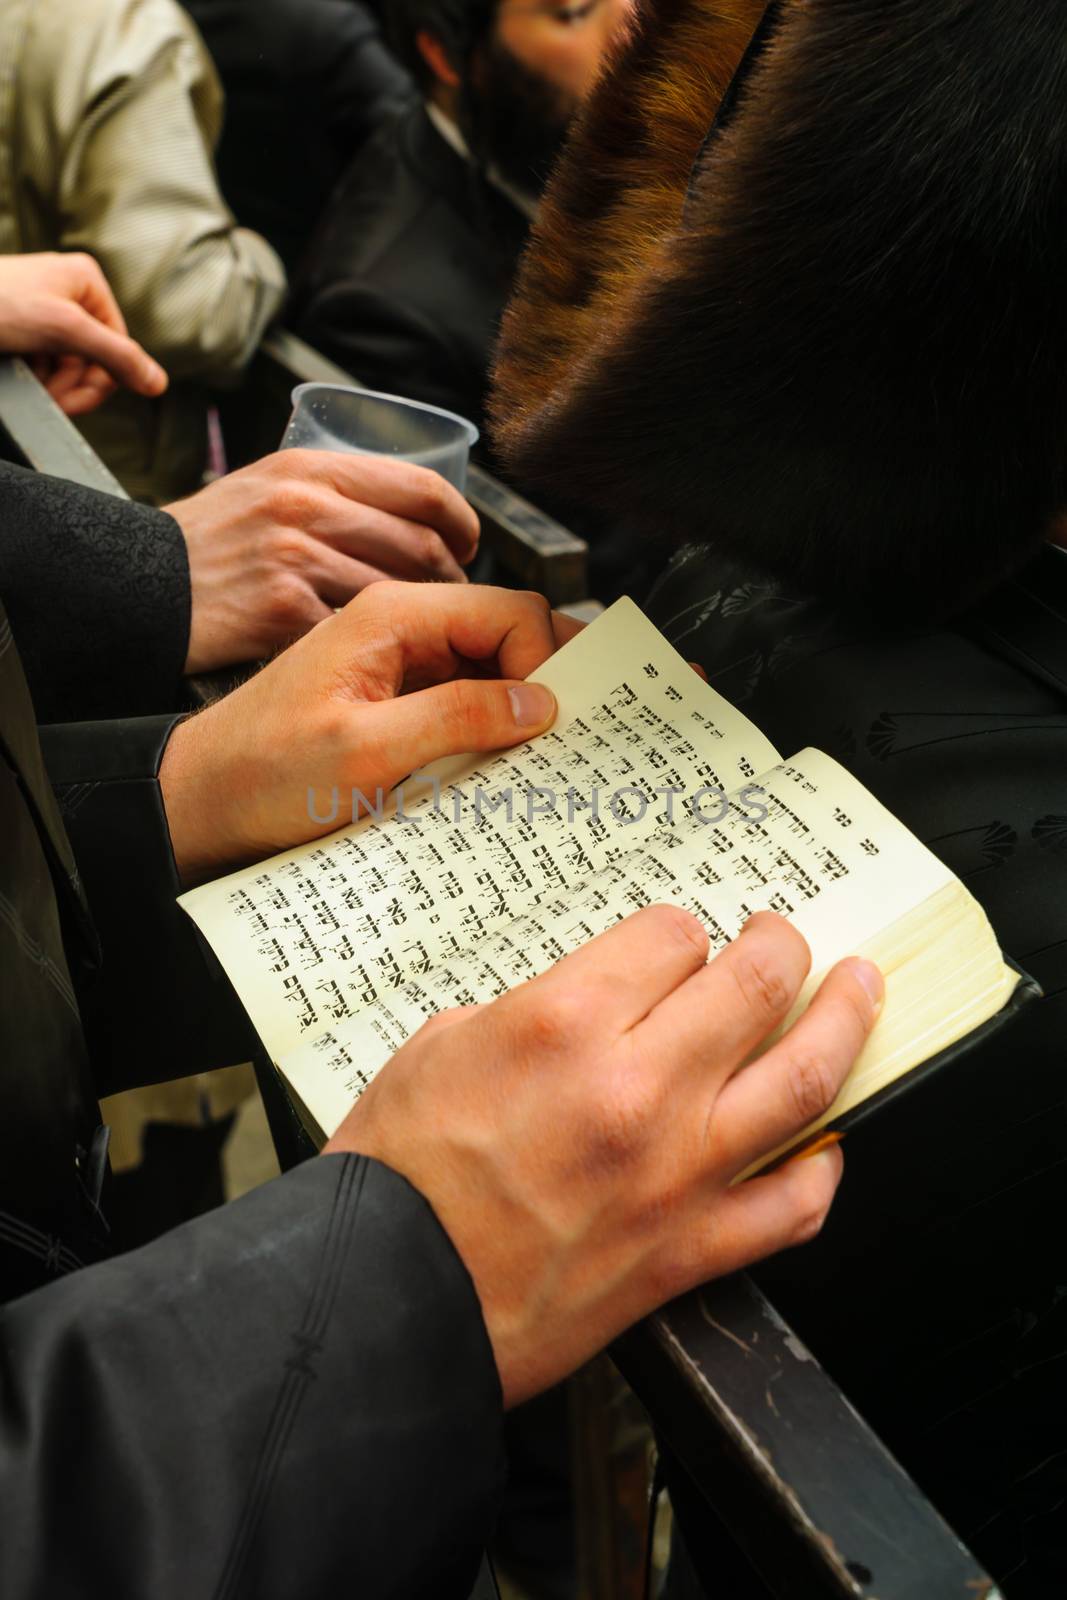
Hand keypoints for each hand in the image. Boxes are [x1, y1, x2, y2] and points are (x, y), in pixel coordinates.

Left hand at [0, 252, 166, 414]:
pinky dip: (34, 377)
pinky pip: (45, 364)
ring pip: (68, 367)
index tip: (70, 403)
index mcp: (86, 281)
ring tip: (25, 380)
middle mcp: (69, 294)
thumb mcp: (64, 330)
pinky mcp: (23, 330)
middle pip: (93, 359)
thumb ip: (116, 357)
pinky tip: (16, 372)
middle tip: (47, 397)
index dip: (98, 381)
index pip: (118, 347)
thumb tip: (158, 384)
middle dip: (70, 384)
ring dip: (50, 385)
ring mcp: (45, 313)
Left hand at [160, 583, 581, 880]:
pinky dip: (490, 732)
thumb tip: (539, 702)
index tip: (550, 726)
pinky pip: (465, 702)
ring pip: (493, 670)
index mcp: (393, 614)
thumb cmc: (263, 774)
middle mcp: (402, 627)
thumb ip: (456, 717)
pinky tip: (497, 771)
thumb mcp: (365, 751)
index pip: (511, 611)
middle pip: (509, 633)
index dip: (544, 663)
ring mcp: (401, 664)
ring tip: (536, 762)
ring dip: (519, 713)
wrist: (201, 803)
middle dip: (544, 682)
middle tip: (566, 741)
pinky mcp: (398, 701)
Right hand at [168, 451, 481, 673]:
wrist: (139, 585)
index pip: (423, 488)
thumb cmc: (207, 545)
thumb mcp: (265, 488)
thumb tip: (409, 515)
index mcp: (311, 468)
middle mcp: (306, 506)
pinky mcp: (282, 612)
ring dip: (424, 622)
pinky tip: (386, 661)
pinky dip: (380, 652)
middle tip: (455, 601)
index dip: (462, 522)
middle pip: (420, 545)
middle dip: (452, 580)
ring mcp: (294, 559)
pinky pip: (357, 633)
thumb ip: (330, 493)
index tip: (469, 545)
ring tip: (426, 636)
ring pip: (397, 593)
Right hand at [328, 909, 882, 1406]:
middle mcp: (636, 1090)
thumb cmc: (397, 1181)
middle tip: (780, 939)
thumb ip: (534, 1008)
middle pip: (757, 983)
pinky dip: (823, 1169)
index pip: (673, 935)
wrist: (387, 1301)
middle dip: (779, 945)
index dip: (679, 932)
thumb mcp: (442, 1045)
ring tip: (859, 991)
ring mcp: (675, 1174)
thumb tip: (594, 1002)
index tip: (676, 946)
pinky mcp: (687, 1251)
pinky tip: (825, 1143)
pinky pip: (791, 1207)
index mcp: (564, 1024)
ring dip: (844, 1021)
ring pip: (803, 1080)